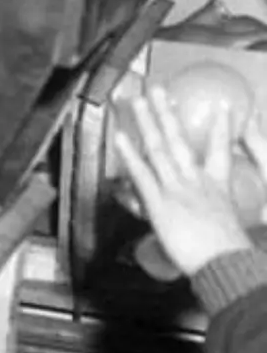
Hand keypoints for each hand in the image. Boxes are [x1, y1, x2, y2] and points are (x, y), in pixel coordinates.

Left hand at [110, 89, 253, 276]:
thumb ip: (219, 213)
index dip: (222, 127)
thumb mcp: (231, 225)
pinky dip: (130, 155)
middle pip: (180, 140)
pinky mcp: (160, 202)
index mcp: (217, 186)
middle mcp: (196, 181)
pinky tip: (120, 138)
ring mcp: (176, 188)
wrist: (226, 262)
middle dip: (167, 113)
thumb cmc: (229, 252)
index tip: (223, 108)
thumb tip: (214, 218)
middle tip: (159, 90)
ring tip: (137, 101)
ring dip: (146, 123)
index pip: (221, 150)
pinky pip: (142, 174)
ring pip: (159, 148)